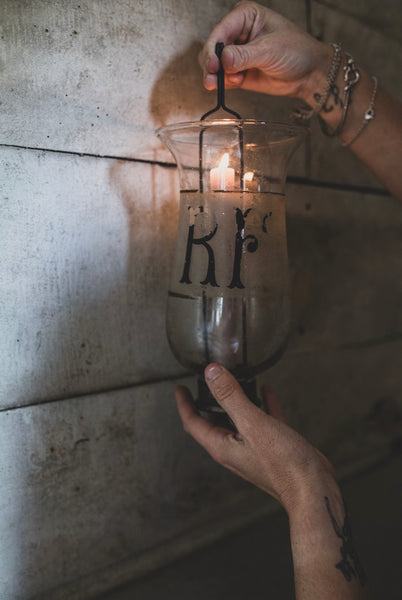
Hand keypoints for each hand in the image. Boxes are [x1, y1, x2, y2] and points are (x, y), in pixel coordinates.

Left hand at [176, 363, 336, 513]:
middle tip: (207, 381)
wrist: (313, 489)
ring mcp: (253, 448)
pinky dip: (261, 404)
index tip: (180, 389)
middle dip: (208, 400)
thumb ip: (231, 396)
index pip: (193, 423)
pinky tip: (267, 391)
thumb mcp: (253, 424)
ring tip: (236, 380)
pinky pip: (262, 421)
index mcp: (222, 445)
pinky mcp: (272, 446)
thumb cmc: (283, 464)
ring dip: (235, 400)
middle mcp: (234, 448)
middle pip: (213, 421)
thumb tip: (212, 373)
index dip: (185, 404)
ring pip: (238, 420)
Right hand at [198, 1, 330, 101]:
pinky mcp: (237, 71)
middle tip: (213, 77)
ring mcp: (236, 53)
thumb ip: (244, 55)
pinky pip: (222, 78)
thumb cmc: (296, 51)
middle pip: (212, 47)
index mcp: (245, 16)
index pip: (220, 30)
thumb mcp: (270, 49)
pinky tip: (236, 82)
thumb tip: (223, 58)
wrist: (308, 74)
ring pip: (214, 65)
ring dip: (215, 76)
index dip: (212, 48)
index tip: (213, 65)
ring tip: (223, 83)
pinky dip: (224, 83)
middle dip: (211, 64)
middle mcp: (237, 33)